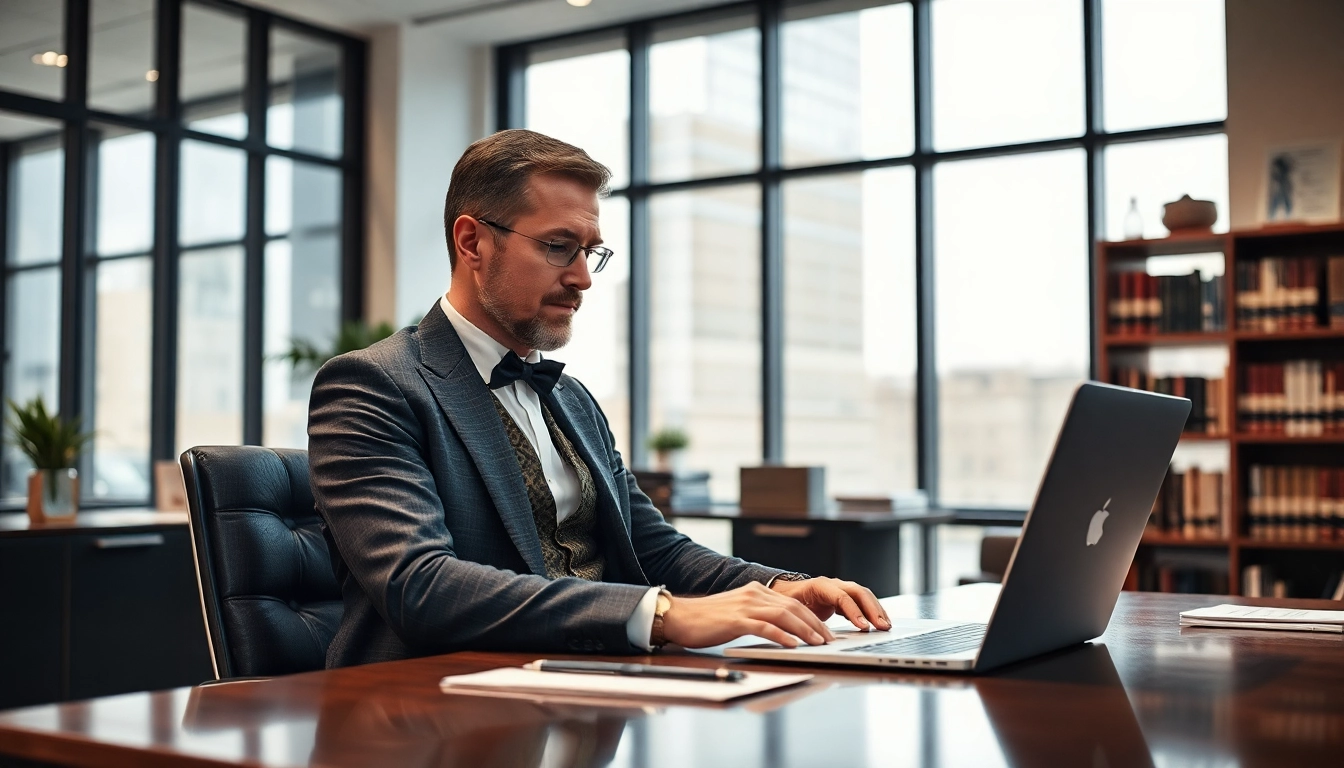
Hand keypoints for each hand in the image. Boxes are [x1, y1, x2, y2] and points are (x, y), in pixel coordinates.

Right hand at [660, 582, 836, 648]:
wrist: (679, 616)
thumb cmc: (706, 620)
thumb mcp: (737, 613)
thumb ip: (757, 616)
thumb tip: (780, 630)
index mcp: (755, 591)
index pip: (792, 603)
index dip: (811, 618)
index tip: (825, 632)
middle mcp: (753, 594)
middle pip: (793, 608)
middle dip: (815, 625)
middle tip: (829, 640)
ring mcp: (745, 606)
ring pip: (783, 616)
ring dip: (804, 630)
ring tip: (818, 643)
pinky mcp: (736, 620)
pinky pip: (765, 627)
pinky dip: (782, 636)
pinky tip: (793, 645)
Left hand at [769, 577, 890, 631]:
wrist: (787, 592)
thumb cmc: (787, 601)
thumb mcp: (791, 609)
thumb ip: (801, 618)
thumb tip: (810, 632)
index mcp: (820, 585)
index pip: (842, 597)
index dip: (854, 612)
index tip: (863, 627)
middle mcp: (834, 584)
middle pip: (859, 592)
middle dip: (872, 609)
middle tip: (882, 626)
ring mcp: (841, 589)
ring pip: (864, 596)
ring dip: (876, 610)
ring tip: (886, 626)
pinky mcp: (845, 597)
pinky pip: (862, 602)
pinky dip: (872, 612)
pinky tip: (880, 623)